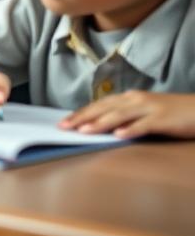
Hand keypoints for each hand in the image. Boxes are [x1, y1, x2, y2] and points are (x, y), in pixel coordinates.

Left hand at [61, 91, 194, 138]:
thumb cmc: (172, 113)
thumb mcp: (145, 113)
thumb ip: (126, 118)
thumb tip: (104, 129)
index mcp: (130, 99)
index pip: (100, 105)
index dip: (81, 113)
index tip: (63, 122)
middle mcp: (136, 100)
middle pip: (104, 108)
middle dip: (82, 117)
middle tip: (64, 127)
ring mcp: (150, 109)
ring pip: (120, 115)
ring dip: (100, 123)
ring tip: (84, 131)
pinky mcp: (164, 119)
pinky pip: (145, 125)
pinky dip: (130, 130)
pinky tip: (118, 136)